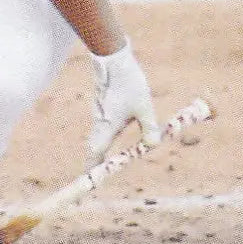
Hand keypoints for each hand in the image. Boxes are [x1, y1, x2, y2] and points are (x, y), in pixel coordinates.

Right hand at [87, 41, 160, 167]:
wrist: (113, 60)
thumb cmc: (128, 83)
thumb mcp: (144, 107)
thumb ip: (149, 127)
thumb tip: (153, 146)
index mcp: (107, 127)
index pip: (96, 155)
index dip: (92, 170)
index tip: (89, 183)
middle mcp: (100, 123)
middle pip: (94, 149)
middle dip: (95, 164)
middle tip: (96, 176)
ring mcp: (100, 114)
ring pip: (98, 138)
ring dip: (99, 151)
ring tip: (103, 163)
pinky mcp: (103, 106)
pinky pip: (102, 128)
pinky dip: (104, 138)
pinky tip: (111, 138)